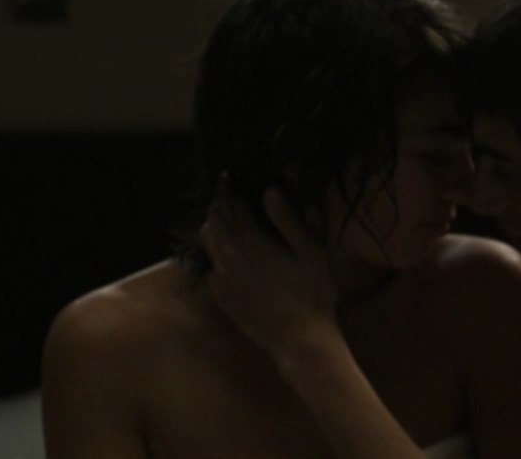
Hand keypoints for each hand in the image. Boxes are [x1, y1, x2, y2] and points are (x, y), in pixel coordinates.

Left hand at [199, 188, 341, 361]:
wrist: (298, 340)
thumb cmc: (311, 294)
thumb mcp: (309, 252)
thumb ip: (288, 219)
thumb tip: (270, 191)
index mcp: (251, 242)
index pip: (230, 206)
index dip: (230, 190)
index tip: (232, 181)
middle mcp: (228, 257)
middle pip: (212, 222)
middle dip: (219, 207)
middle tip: (231, 199)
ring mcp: (220, 279)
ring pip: (208, 243)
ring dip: (216, 229)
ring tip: (232, 224)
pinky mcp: (220, 296)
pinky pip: (212, 267)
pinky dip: (219, 256)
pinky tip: (236, 258)